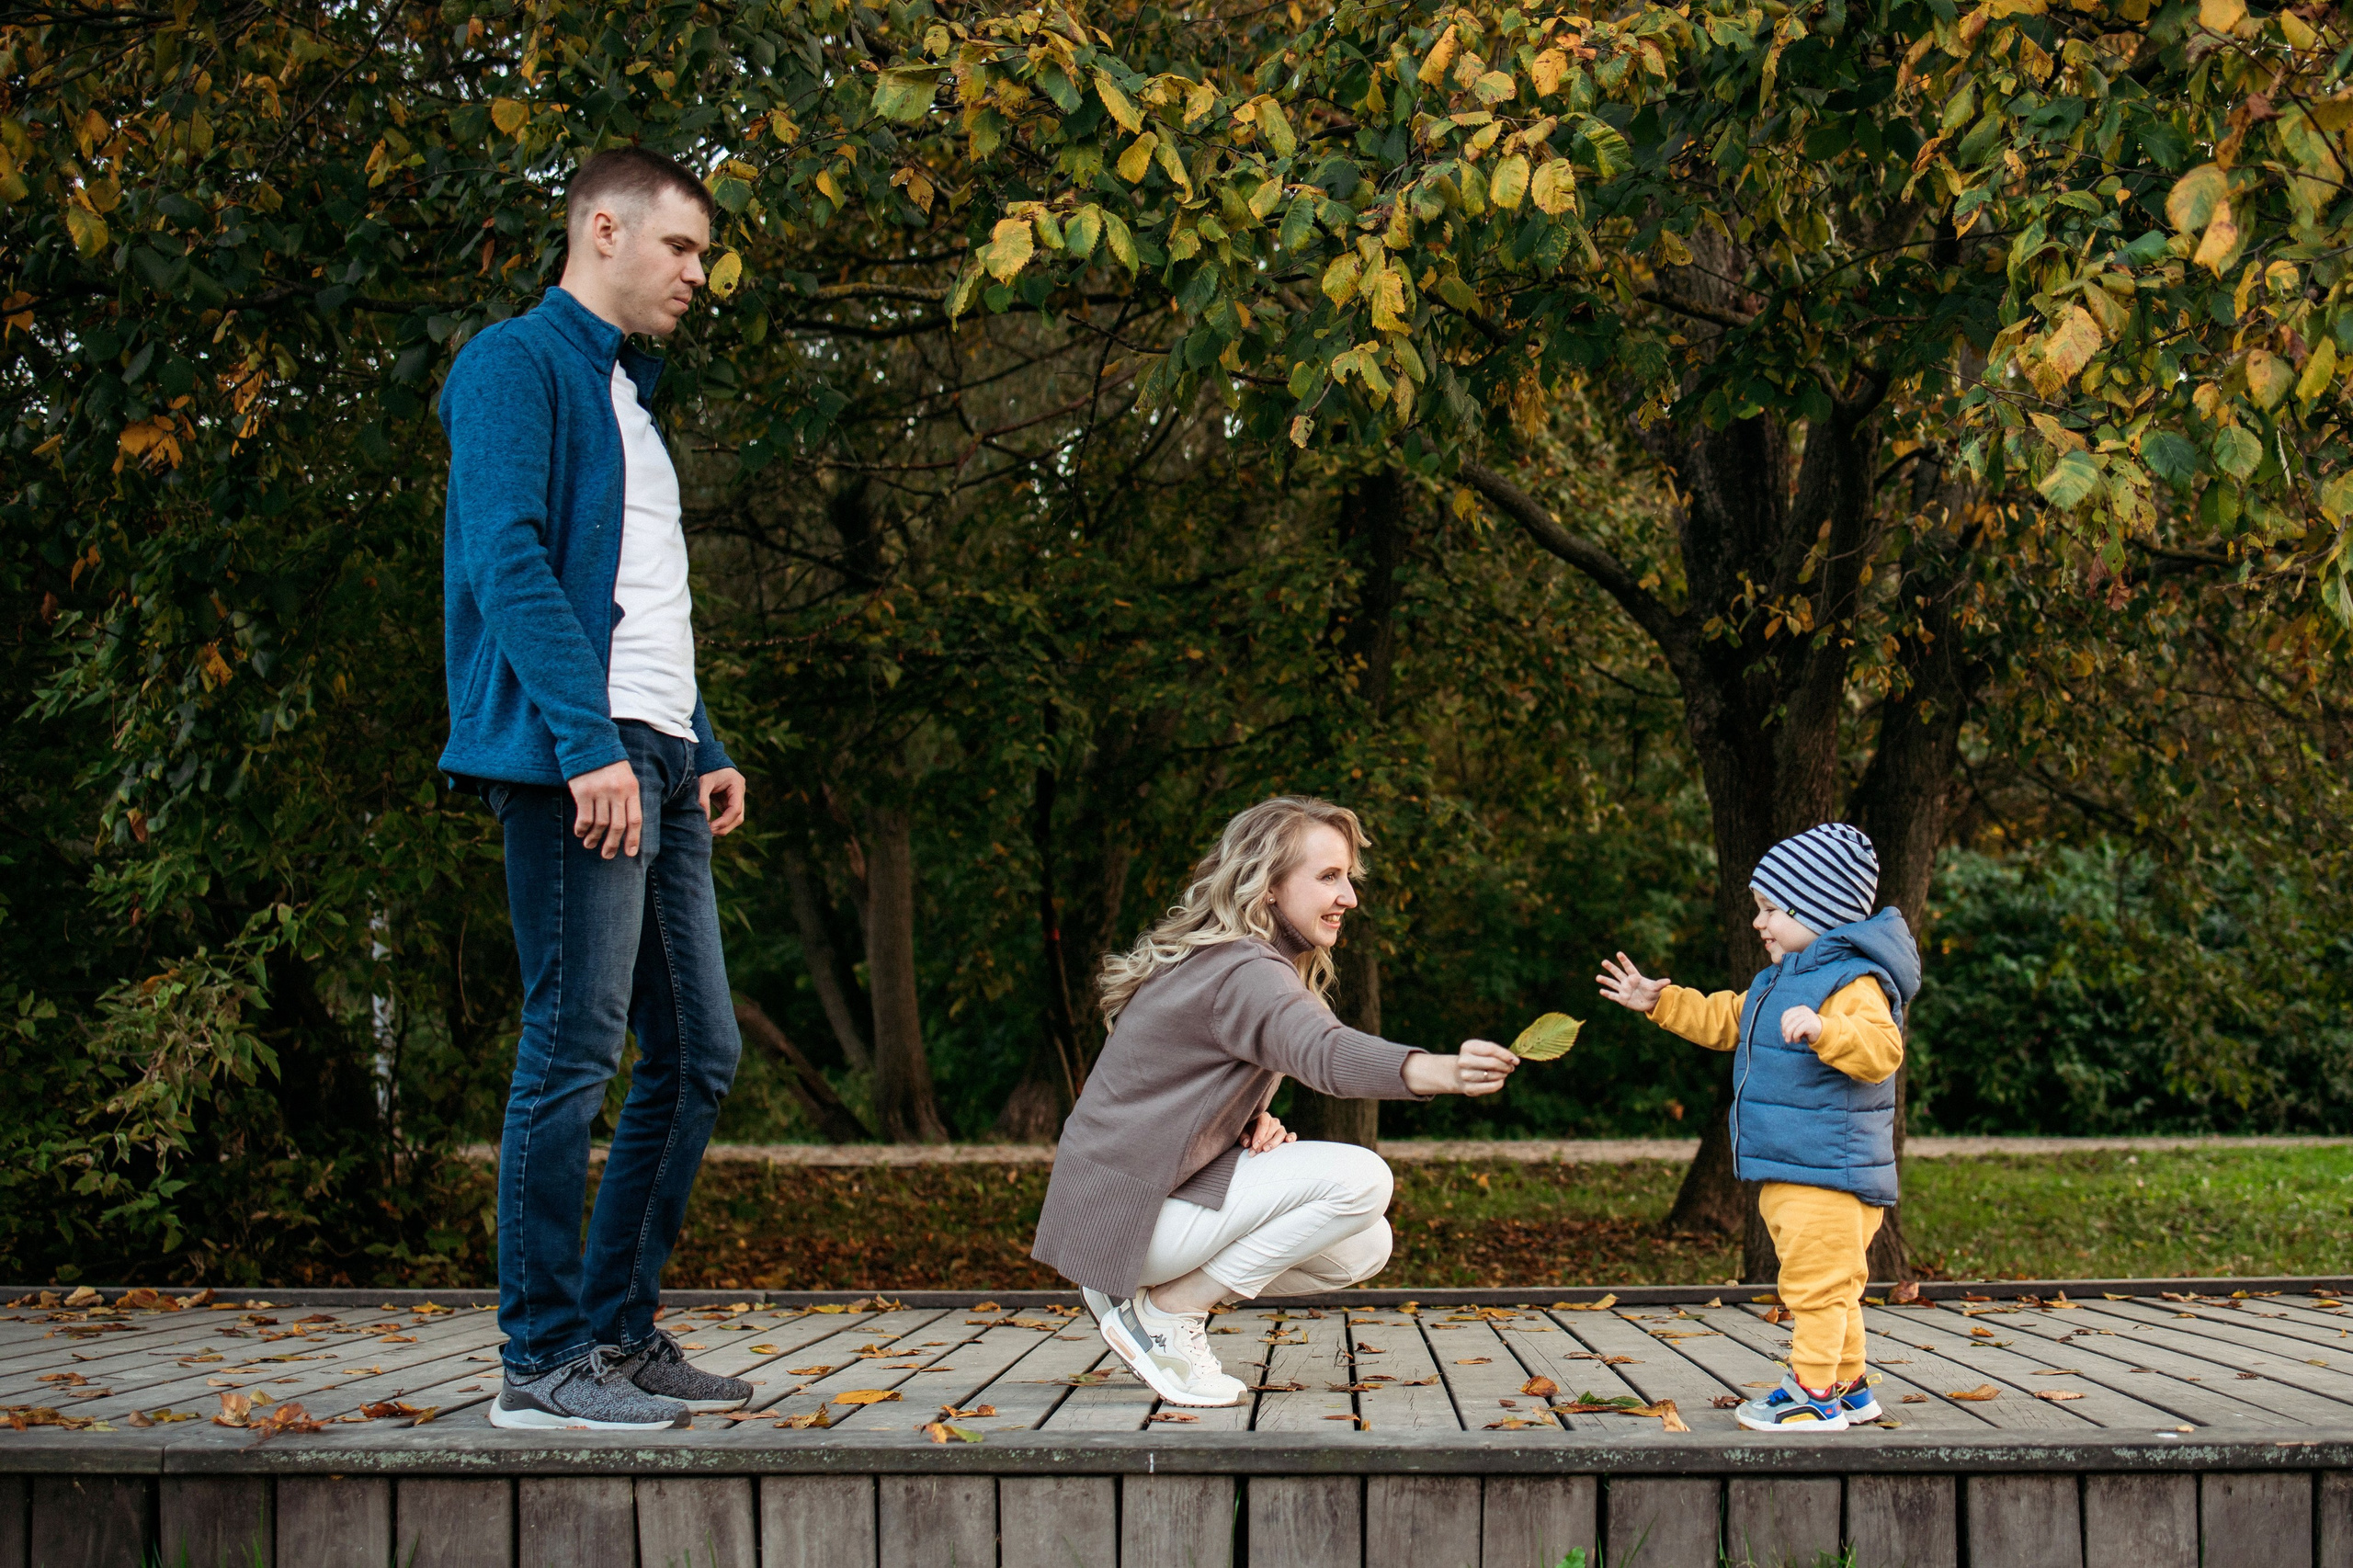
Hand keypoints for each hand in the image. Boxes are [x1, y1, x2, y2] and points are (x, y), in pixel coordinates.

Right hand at [568, 759, 642, 858]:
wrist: (589, 742)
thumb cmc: (609, 764)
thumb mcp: (626, 777)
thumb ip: (628, 798)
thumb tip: (627, 827)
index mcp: (631, 789)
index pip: (635, 819)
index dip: (633, 839)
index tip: (630, 853)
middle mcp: (617, 792)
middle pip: (618, 826)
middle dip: (613, 844)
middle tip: (608, 855)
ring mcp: (600, 792)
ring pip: (600, 824)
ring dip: (594, 838)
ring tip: (590, 845)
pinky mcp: (583, 792)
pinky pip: (584, 818)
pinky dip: (582, 829)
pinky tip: (580, 833)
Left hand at [700, 767, 746, 836]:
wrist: (710, 760)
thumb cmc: (708, 768)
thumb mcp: (704, 781)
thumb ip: (703, 799)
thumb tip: (704, 819)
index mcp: (737, 785)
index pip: (736, 809)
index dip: (724, 821)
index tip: (711, 827)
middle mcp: (740, 793)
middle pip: (739, 817)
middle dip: (724, 827)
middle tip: (709, 832)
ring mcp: (737, 798)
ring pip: (735, 819)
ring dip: (723, 827)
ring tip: (708, 830)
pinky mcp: (730, 802)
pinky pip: (728, 816)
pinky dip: (721, 823)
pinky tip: (710, 826)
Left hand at [1240, 1111, 1294, 1153]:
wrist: (1253, 1140)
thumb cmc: (1246, 1135)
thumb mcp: (1242, 1134)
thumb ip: (1243, 1137)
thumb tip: (1247, 1143)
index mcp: (1262, 1117)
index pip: (1263, 1122)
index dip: (1259, 1134)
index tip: (1254, 1145)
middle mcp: (1273, 1121)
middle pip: (1271, 1129)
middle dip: (1262, 1142)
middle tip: (1254, 1152)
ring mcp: (1280, 1128)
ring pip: (1280, 1133)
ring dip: (1273, 1142)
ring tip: (1266, 1149)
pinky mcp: (1285, 1136)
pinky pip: (1292, 1135)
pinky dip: (1291, 1137)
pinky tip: (1288, 1141)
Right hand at [1404, 1039, 1518, 1096]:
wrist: (1459, 1073)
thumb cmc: (1478, 1059)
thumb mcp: (1484, 1050)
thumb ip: (1499, 1052)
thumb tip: (1514, 1061)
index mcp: (1468, 1046)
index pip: (1491, 1049)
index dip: (1506, 1055)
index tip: (1516, 1061)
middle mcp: (1463, 1060)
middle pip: (1493, 1063)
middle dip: (1506, 1066)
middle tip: (1510, 1068)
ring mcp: (1464, 1075)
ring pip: (1492, 1075)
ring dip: (1502, 1075)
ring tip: (1503, 1073)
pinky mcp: (1468, 1088)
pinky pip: (1490, 1087)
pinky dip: (1499, 1084)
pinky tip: (1500, 1081)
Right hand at [1598, 952, 1668, 1013]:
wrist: (1650, 1002)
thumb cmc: (1653, 993)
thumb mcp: (1656, 988)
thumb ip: (1660, 984)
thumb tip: (1668, 981)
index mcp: (1635, 977)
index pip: (1629, 967)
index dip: (1624, 961)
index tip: (1619, 953)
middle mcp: (1628, 982)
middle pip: (1618, 973)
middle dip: (1611, 968)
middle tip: (1604, 961)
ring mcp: (1624, 990)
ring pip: (1613, 984)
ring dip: (1605, 981)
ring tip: (1597, 977)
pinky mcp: (1622, 999)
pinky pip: (1613, 996)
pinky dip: (1607, 994)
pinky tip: (1601, 991)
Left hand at [1780, 1004, 1823, 1044]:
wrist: (1824, 1033)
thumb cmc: (1809, 1030)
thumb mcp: (1799, 1024)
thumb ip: (1791, 1024)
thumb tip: (1783, 1033)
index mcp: (1800, 1009)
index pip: (1786, 1014)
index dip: (1783, 1023)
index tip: (1784, 1032)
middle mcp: (1804, 1011)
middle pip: (1788, 1020)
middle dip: (1785, 1030)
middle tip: (1786, 1038)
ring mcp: (1808, 1016)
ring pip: (1792, 1026)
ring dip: (1789, 1035)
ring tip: (1791, 1040)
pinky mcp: (1810, 1024)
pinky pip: (1797, 1031)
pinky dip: (1795, 1037)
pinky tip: (1798, 1040)